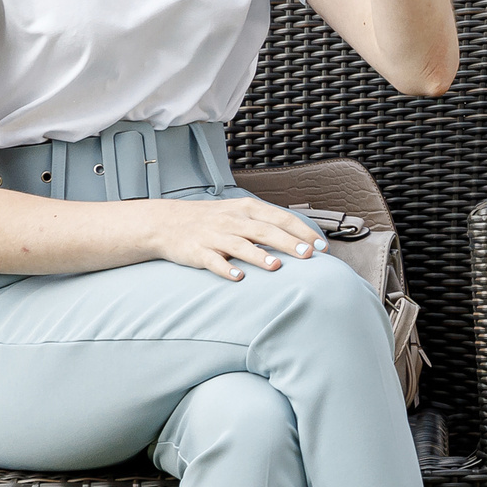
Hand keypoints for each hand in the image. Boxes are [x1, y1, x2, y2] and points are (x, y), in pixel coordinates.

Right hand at [135, 196, 325, 282]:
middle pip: (265, 231)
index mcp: (247, 209)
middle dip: (288, 243)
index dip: (302, 232)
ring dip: (259, 256)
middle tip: (309, 255)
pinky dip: (225, 268)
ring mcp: (214, 236)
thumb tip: (302, 238)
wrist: (165, 222)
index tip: (321, 247)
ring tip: (276, 266)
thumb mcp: (240, 213)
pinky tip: (238, 277)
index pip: (281, 218)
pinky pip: (213, 261)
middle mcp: (233, 220)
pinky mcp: (197, 251)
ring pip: (240, 245)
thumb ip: (268, 224)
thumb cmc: (212, 220)